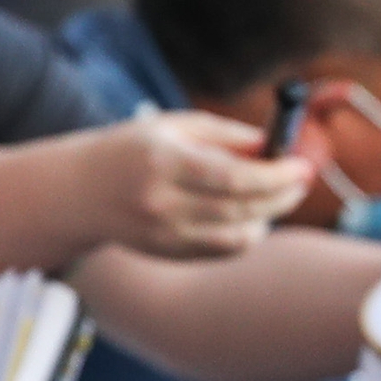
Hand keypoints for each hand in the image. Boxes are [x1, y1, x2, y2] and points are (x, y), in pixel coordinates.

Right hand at [79, 112, 311, 259]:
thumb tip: (273, 145)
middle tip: (303, 180)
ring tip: (280, 195)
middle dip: (281, 195)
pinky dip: (246, 234)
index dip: (276, 175)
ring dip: (269, 216)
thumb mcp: (173, 127)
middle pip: (240, 208)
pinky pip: (221, 251)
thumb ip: (225, 135)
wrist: (77, 193)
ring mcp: (163, 235)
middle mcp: (161, 204)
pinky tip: (254, 216)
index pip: (233, 178)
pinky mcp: (166, 254)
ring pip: (236, 237)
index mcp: (163, 163)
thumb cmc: (130, 149)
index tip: (303, 165)